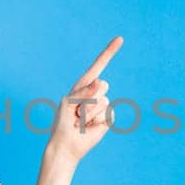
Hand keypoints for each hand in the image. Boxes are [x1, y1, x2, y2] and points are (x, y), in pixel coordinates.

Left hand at [46, 36, 122, 165]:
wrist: (67, 145)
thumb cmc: (63, 123)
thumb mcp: (69, 102)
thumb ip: (85, 91)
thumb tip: (102, 81)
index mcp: (83, 86)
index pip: (98, 66)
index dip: (109, 52)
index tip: (120, 39)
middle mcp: (95, 93)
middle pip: (102, 85)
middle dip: (87, 99)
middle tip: (76, 112)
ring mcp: (102, 106)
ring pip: (102, 101)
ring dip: (88, 113)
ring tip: (80, 121)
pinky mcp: (107, 118)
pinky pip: (107, 114)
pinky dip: (95, 121)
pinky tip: (88, 127)